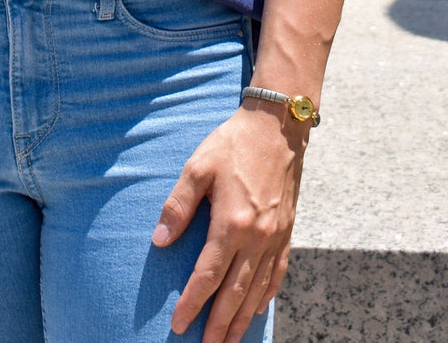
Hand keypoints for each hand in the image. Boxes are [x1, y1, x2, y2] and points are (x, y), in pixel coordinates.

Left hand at [151, 104, 306, 341]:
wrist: (277, 127)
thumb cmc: (233, 143)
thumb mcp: (198, 167)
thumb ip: (178, 206)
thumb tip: (160, 241)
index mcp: (231, 222)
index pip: (208, 275)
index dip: (193, 303)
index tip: (179, 324)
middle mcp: (257, 237)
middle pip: (234, 292)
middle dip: (217, 324)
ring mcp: (276, 237)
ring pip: (257, 290)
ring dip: (241, 319)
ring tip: (228, 341)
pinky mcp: (288, 232)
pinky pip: (277, 274)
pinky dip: (265, 297)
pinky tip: (255, 309)